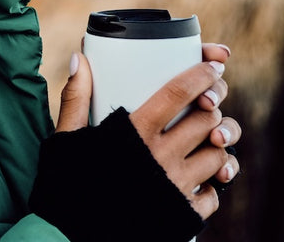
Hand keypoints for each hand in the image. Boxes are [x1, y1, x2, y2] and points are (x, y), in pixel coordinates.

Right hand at [56, 43, 241, 219]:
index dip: (200, 74)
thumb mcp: (67, 137)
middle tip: (208, 103)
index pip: (178, 93)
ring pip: (217, 156)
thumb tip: (80, 58)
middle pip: (205, 121)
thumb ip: (75, 98)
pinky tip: (196, 178)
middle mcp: (159, 157)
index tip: (212, 66)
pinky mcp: (182, 214)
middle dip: (212, 107)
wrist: (69, 235)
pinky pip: (213, 195)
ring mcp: (174, 187)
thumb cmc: (66, 182)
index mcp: (132, 133)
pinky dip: (210, 185)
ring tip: (204, 141)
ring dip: (216, 145)